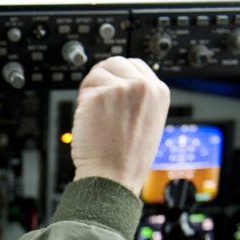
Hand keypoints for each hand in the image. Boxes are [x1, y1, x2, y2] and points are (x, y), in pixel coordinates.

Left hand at [70, 57, 170, 195]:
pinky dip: (81, 105)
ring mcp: (120, 89)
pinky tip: (90, 123)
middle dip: (102, 80)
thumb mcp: (148, 121)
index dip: (118, 75)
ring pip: (96, 74)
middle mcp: (142, 86)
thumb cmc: (127, 158)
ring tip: (97, 117)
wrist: (114, 177)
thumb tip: (121, 80)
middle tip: (99, 103)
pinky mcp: (99, 96)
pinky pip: (84, 90)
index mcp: (159, 91)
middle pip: (113, 63)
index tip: (110, 86)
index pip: (134, 64)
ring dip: (90, 92)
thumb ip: (139, 97)